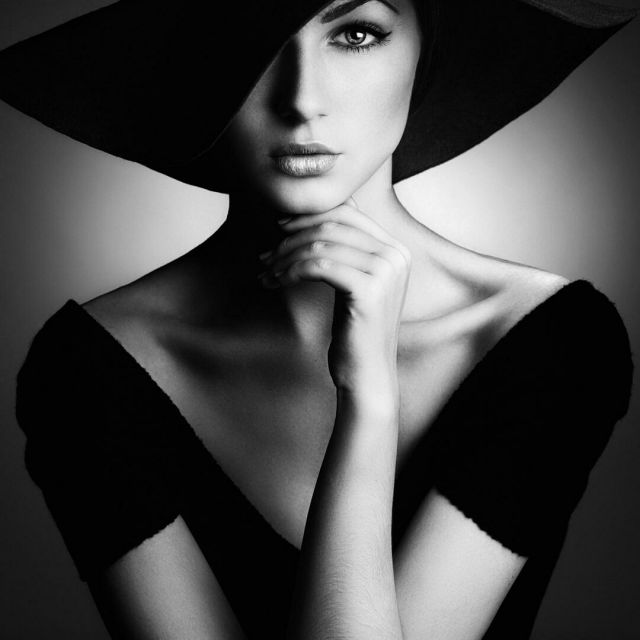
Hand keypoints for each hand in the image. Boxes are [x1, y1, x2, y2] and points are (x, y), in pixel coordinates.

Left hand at [259, 199, 410, 397]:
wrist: (367, 373)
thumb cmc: (355, 331)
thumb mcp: (353, 283)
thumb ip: (343, 251)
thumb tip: (305, 219)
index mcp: (395, 249)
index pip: (348, 212)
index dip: (309, 215)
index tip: (280, 227)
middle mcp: (395, 255)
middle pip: (333, 224)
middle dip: (292, 235)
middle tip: (267, 252)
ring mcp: (385, 272)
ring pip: (322, 245)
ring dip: (286, 256)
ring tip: (266, 270)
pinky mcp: (368, 290)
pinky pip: (318, 266)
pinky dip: (291, 270)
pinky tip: (276, 281)